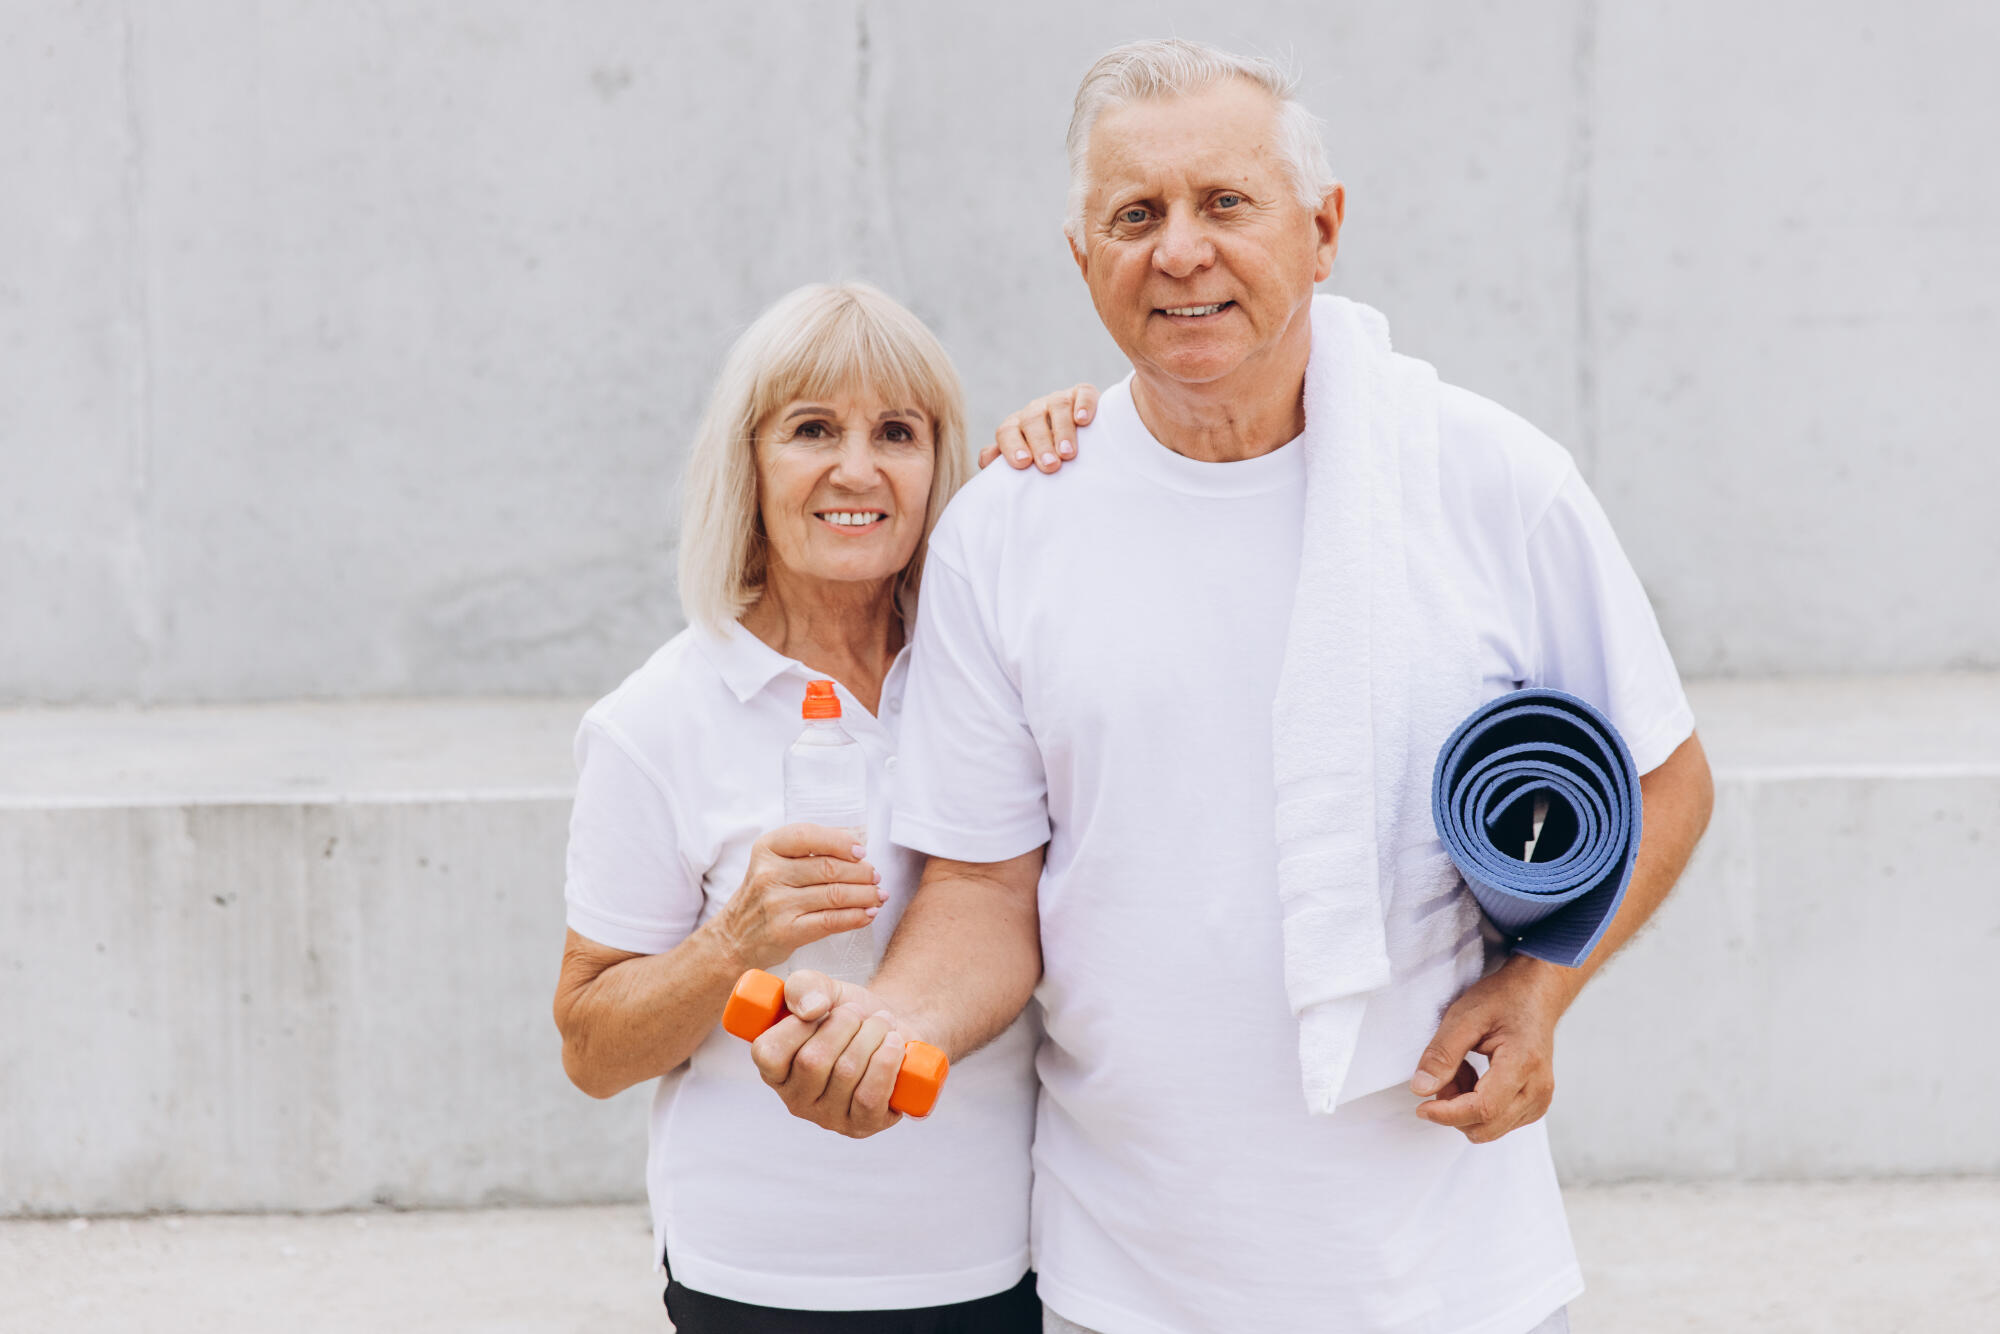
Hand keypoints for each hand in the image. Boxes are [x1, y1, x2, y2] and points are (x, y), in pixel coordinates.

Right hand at [708, 825, 886, 971]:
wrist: (734, 937)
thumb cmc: (764, 895)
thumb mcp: (774, 863)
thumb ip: (808, 851)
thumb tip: (857, 847)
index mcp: (767, 848)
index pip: (808, 835)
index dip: (840, 841)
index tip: (861, 851)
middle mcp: (769, 874)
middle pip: (828, 867)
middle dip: (861, 872)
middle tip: (876, 876)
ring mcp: (777, 904)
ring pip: (835, 894)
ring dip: (865, 895)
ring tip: (879, 895)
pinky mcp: (786, 931)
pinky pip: (831, 921)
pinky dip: (856, 917)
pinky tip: (869, 914)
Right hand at [749, 968, 911, 1137]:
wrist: (894, 1030)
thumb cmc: (850, 1015)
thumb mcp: (823, 990)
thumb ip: (803, 986)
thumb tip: (811, 1009)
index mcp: (774, 1070)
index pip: (768, 1054)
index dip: (797, 1025)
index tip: (821, 1009)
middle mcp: (796, 1100)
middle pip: (813, 1061)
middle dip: (845, 1023)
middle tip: (860, 1014)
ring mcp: (829, 1117)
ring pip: (846, 1073)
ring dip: (872, 1035)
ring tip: (882, 1024)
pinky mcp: (862, 1126)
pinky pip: (870, 1097)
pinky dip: (887, 1061)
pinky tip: (894, 1044)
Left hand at [981, 383, 1098, 472]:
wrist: (1081, 444)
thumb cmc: (1047, 461)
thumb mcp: (1026, 464)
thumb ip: (1003, 466)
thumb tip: (986, 461)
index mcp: (1016, 428)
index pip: (1006, 432)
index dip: (1012, 446)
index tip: (1023, 463)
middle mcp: (1035, 411)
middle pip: (1032, 420)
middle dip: (1040, 443)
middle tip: (1050, 466)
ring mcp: (1058, 400)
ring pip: (1057, 406)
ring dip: (1062, 430)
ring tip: (1067, 453)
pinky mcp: (1082, 394)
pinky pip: (1083, 393)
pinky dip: (1084, 404)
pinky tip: (1083, 420)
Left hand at [1409, 954, 1568, 1142]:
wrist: (1536, 995)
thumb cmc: (1503, 1000)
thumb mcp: (1464, 1016)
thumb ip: (1442, 1053)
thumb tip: (1421, 1089)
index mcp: (1524, 1063)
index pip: (1484, 1108)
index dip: (1448, 1113)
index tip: (1421, 1107)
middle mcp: (1538, 1090)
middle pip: (1485, 1127)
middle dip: (1453, 1109)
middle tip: (1445, 1072)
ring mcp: (1539, 1101)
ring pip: (1489, 1128)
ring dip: (1464, 1107)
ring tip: (1462, 1068)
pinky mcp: (1534, 1106)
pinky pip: (1497, 1122)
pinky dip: (1476, 1106)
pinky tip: (1475, 1076)